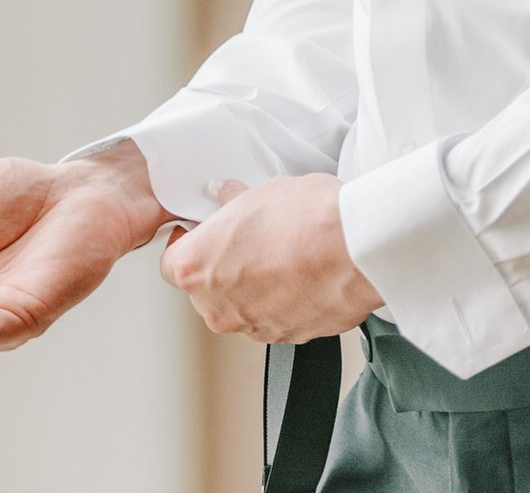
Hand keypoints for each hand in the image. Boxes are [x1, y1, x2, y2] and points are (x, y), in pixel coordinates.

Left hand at [157, 174, 383, 341]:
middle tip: (249, 239)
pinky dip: (285, 301)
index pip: (171, 264)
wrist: (358, 249)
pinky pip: (276, 318)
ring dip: (255, 287)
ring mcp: (254, 327)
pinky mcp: (290, 337)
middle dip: (223, 267)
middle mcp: (218, 307)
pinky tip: (305, 273)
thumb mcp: (259, 192)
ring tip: (284, 254)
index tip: (202, 232)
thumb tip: (230, 198)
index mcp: (196, 270)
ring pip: (242, 307)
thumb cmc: (306, 218)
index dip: (188, 245)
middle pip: (206, 290)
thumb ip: (234, 203)